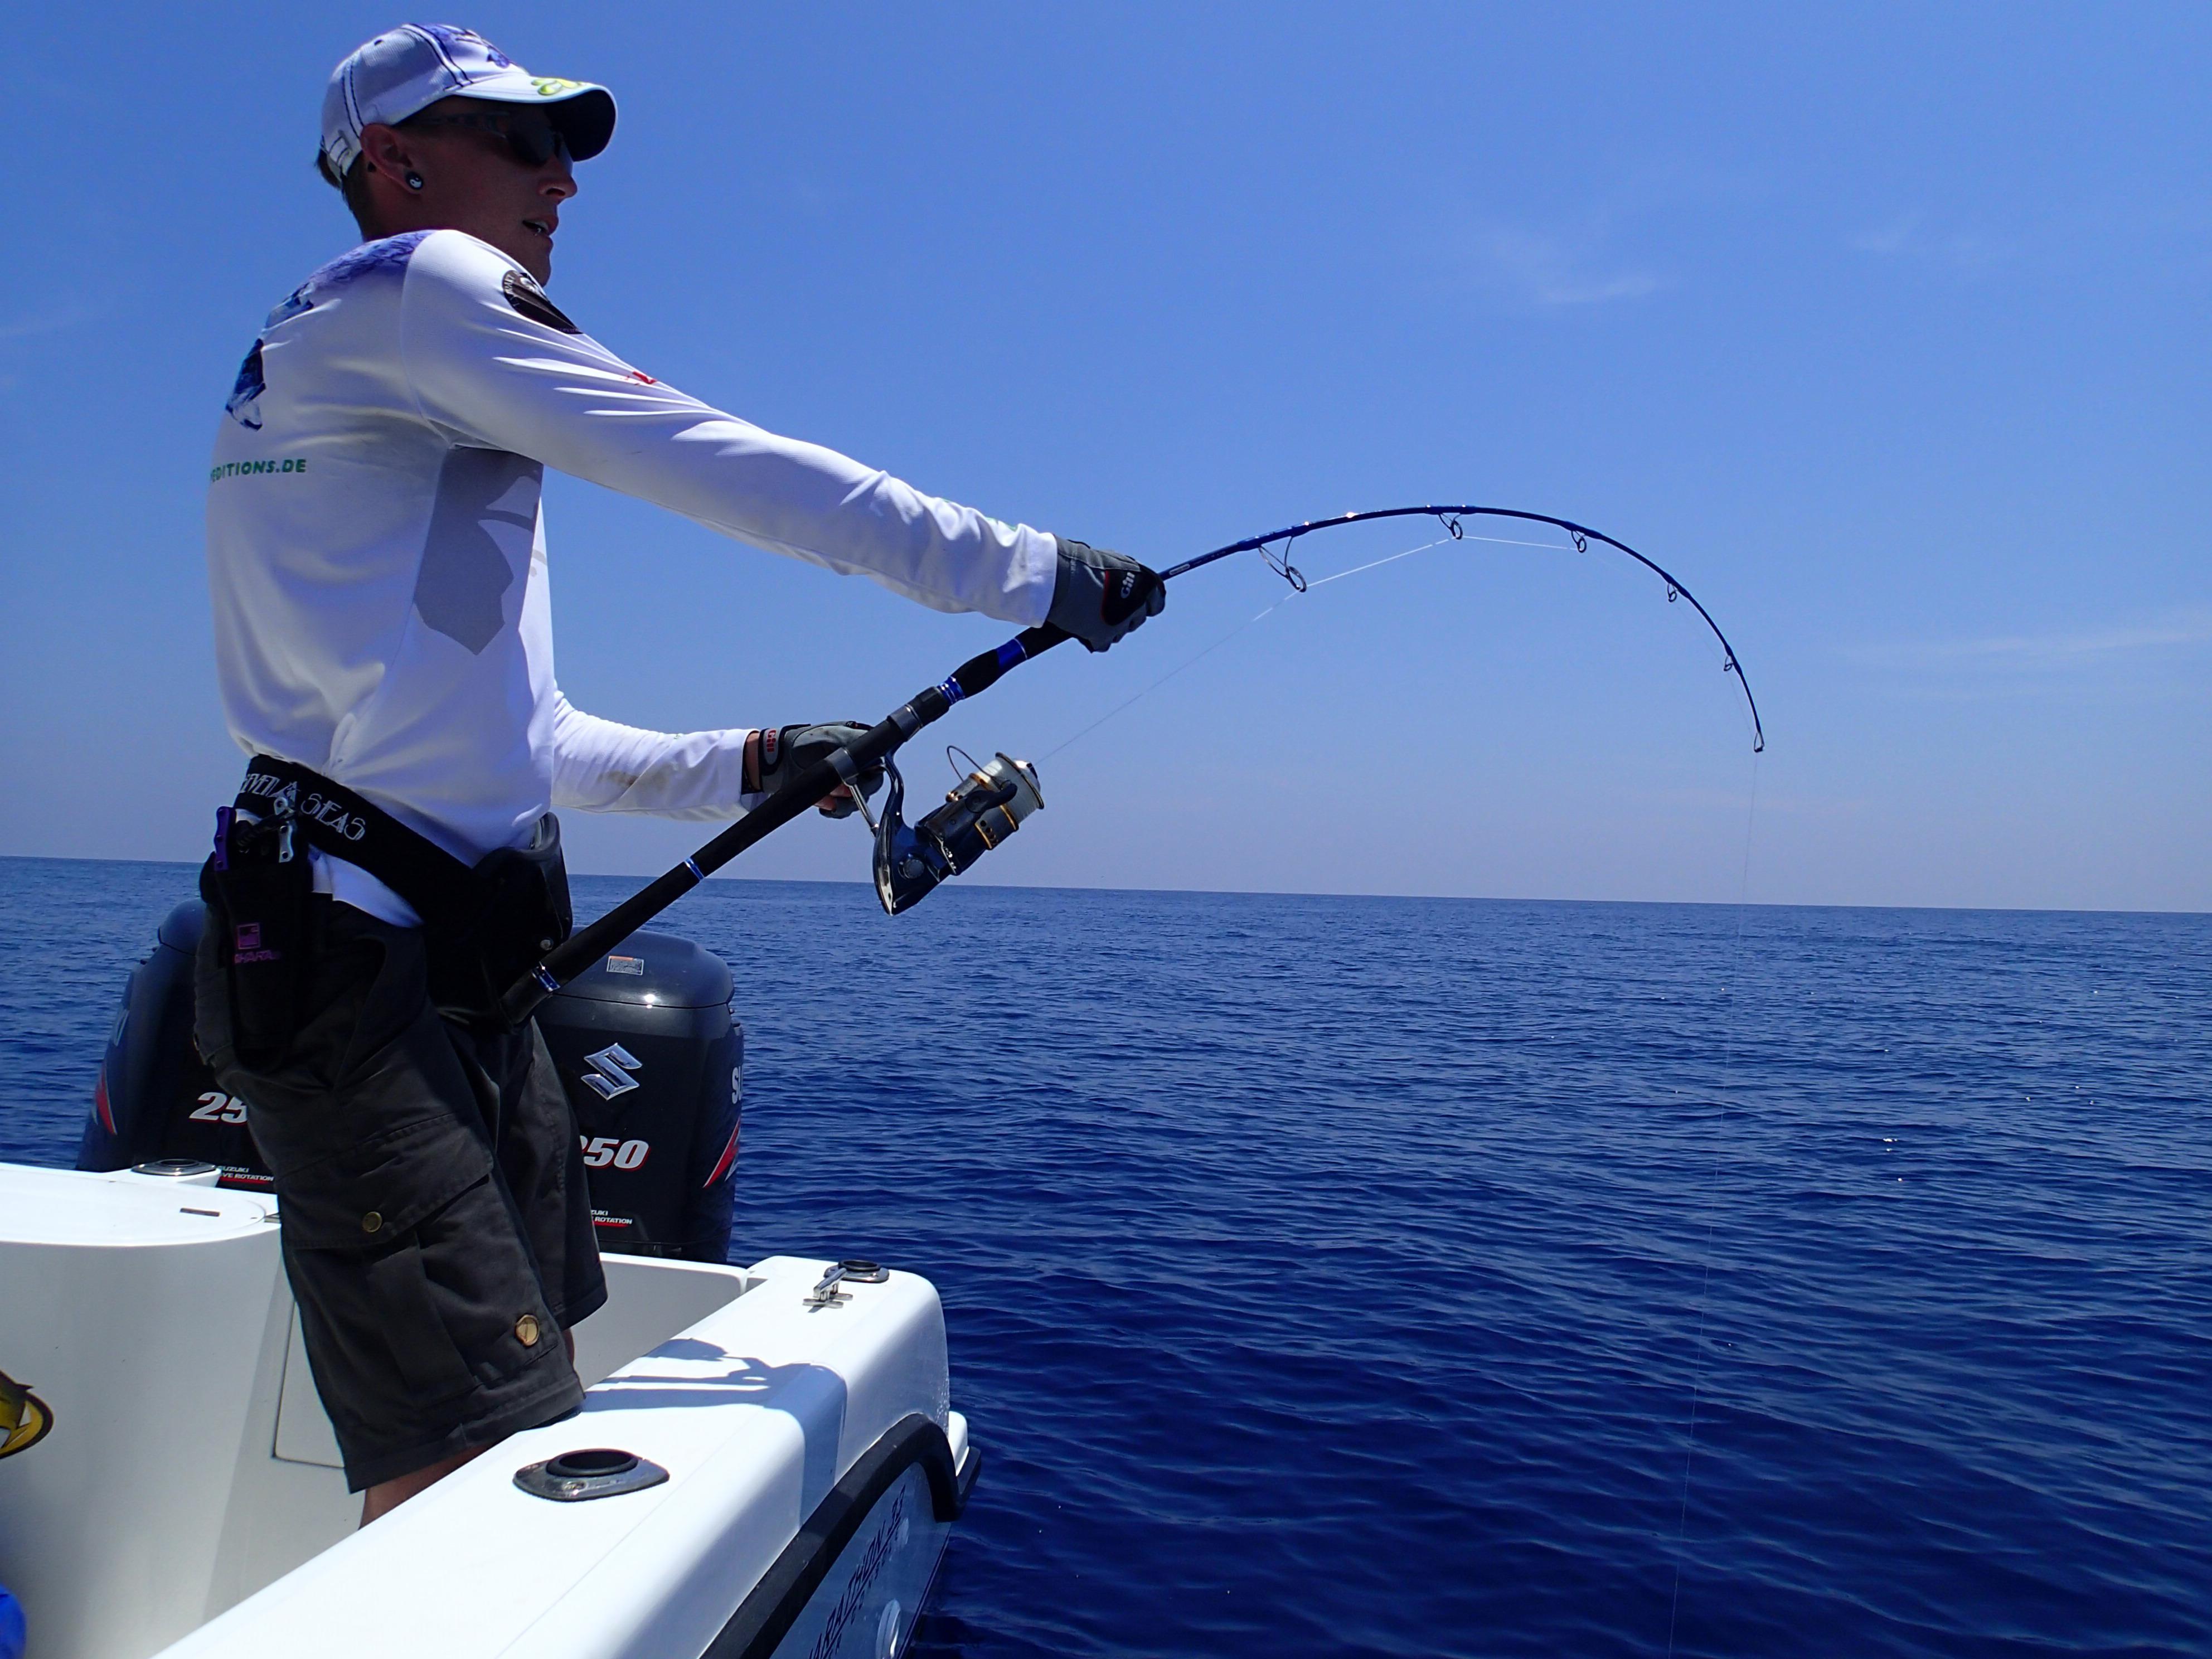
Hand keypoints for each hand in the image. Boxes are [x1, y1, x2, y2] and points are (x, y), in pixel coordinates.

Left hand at [744, 723, 883, 817]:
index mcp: (860, 748)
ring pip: (858, 802)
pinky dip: (833, 810)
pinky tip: (823, 805)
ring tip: (827, 799)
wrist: (778, 759)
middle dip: (856, 793)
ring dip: (843, 804)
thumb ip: (852, 745)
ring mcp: (845, 784)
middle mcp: (856, 767)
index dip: (871, 776)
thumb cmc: (802, 741)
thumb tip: (866, 769)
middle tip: (839, 792)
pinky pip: (841, 810)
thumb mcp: (830, 735)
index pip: (878, 766)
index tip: (856, 782)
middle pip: (871, 787)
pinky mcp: (833, 798)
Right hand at [1047, 536, 1165, 652]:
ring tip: (1089, 614)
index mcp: (1146, 584)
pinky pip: (1102, 643)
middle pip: (1137, 619)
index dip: (1146, 605)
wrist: (1061, 576)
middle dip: (1125, 616)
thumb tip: (1130, 585)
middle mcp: (1138, 605)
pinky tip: (1082, 626)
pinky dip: (1093, 637)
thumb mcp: (1113, 562)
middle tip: (1106, 609)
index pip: (1157, 603)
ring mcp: (1121, 623)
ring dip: (1108, 627)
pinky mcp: (1103, 637)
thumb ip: (1127, 576)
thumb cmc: (1083, 564)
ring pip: (1119, 633)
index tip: (1136, 606)